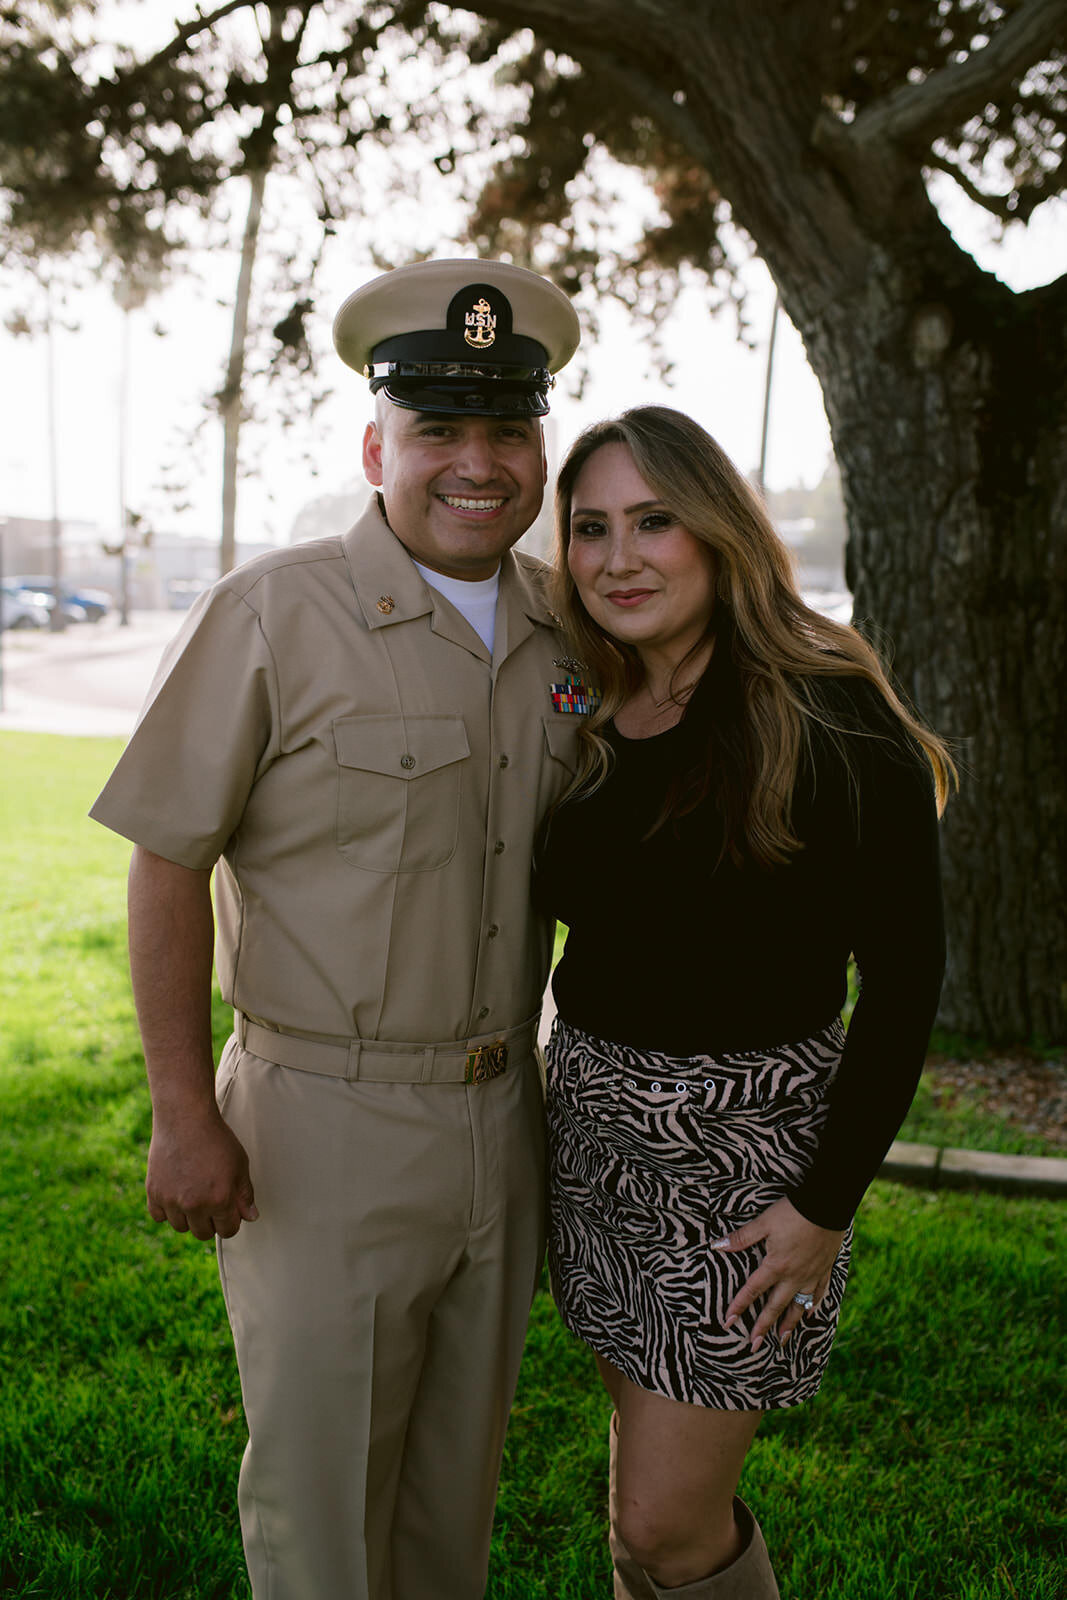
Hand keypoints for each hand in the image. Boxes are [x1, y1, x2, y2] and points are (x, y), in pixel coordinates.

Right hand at [146, 1111, 257, 1240]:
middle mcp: (195, 1205)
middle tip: (210, 1200)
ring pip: (181, 1227)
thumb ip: (245, 1194)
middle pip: (203, 1233)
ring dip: (188, 1216)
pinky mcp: (153, 1192)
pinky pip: (158, 1216)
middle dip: (210, 1221)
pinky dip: (166, 1209)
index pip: (228, 1231)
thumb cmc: (216, 1139)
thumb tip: (250, 1217)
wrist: (185, 1118)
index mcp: (220, 1200)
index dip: (230, 1221)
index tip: (228, 1209)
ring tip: (192, 1193)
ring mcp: (171, 1200)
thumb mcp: (240, 1164)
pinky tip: (175, 1192)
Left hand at [712, 1196, 845, 1349]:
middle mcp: (793, 1276)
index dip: (739, 1306)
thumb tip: (717, 1246)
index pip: (752, 1290)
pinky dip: (813, 1306)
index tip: (728, 1323)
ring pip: (799, 1306)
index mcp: (775, 1266)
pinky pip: (818, 1293)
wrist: (827, 1206)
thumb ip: (741, 1237)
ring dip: (789, 1324)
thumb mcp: (763, 1222)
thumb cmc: (792, 1213)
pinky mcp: (825, 1269)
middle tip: (754, 1345)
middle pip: (775, 1306)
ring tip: (782, 1340)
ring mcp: (811, 1275)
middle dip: (763, 1327)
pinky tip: (810, 1315)